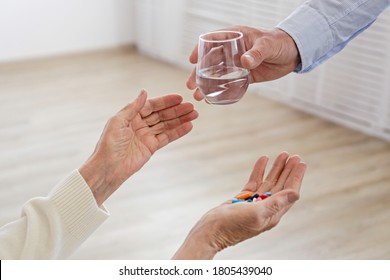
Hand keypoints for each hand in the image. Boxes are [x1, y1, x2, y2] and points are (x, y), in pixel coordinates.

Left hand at [79, 90, 198, 205]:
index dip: (165, 102)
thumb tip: (144, 92)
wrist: (109, 167)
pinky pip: (167, 137)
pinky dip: (178, 132)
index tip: (179, 98)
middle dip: (177, 110)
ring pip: (167, 125)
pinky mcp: (152, 147)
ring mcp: (147, 136)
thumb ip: (133, 107)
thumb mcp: (118, 121)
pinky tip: (188, 126)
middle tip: (191, 106)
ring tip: (194, 114)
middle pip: (162, 114)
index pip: (151, 105)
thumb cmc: (109, 144)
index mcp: (131, 116)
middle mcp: (140, 124)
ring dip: (180, 120)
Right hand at [173, 152, 305, 258]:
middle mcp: (266, 209)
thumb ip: (275, 203)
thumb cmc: (231, 225)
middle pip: (281, 186)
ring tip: (282, 155)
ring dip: (275, 169)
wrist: (209, 232)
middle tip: (294, 156)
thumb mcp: (256, 213)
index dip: (296, 177)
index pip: (289, 192)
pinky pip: (255, 182)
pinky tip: (263, 160)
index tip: (300, 162)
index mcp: (273, 214)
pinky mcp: (243, 200)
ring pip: (268, 182)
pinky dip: (259, 171)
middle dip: (288, 170)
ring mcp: (254, 204)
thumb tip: (296, 193)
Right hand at [187, 26, 299, 100]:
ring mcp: (237, 63)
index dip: (200, 49)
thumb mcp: (268, 45)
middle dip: (198, 73)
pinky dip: (220, 91)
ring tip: (198, 96)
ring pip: (217, 74)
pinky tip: (212, 99)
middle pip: (210, 61)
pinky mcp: (244, 75)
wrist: (293, 53)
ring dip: (206, 84)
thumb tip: (244, 62)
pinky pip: (229, 84)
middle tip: (191, 85)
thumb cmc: (280, 42)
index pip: (212, 40)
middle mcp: (232, 50)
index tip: (192, 60)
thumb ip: (256, 53)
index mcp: (235, 36)